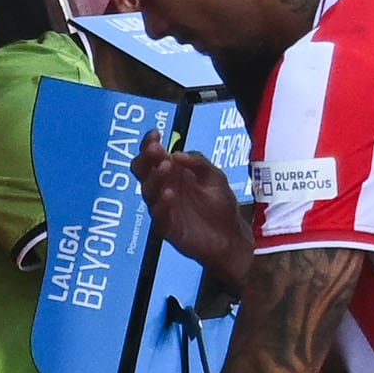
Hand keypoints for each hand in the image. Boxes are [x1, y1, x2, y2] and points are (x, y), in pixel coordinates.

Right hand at [136, 133, 253, 289]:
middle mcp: (164, 188)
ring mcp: (163, 208)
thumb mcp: (214, 176)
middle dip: (146, 159)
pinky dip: (162, 204)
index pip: (153, 157)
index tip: (155, 134)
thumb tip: (176, 153)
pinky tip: (169, 194)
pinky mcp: (167, 227)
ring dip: (155, 178)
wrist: (231, 238)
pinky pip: (158, 215)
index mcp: (173, 174)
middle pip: (143, 171)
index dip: (150, 144)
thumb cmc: (220, 206)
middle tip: (156, 150)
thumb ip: (198, 162)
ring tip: (166, 167)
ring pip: (148, 191)